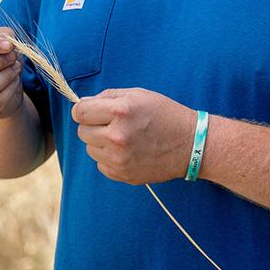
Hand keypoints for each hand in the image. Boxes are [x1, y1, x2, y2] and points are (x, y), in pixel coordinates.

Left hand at [71, 88, 195, 184]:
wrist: (190, 144)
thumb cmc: (165, 114)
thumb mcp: (139, 94)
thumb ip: (108, 96)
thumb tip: (83, 104)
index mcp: (121, 111)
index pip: (79, 112)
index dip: (84, 110)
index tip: (91, 111)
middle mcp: (117, 136)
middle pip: (82, 131)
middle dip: (93, 125)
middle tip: (113, 123)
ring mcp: (119, 159)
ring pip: (90, 149)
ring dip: (101, 143)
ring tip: (124, 138)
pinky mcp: (122, 174)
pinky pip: (101, 164)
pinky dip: (109, 158)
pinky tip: (128, 151)